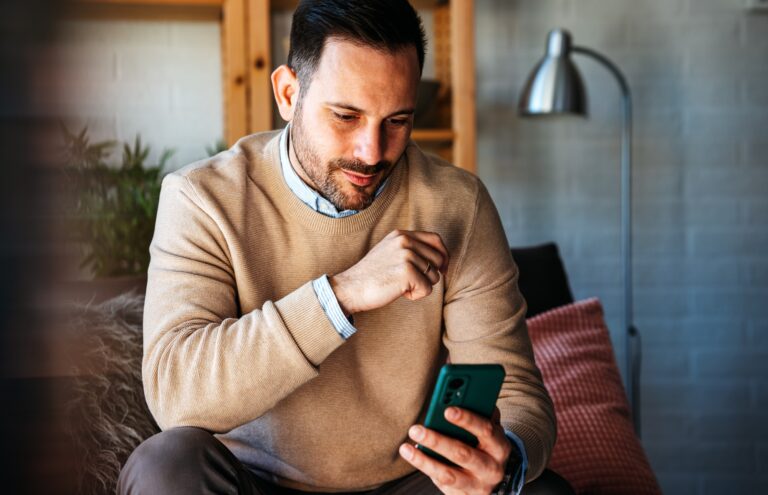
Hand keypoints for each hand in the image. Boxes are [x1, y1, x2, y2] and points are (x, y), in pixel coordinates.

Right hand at [329, 229, 448, 315]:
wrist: (350, 288)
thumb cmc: (371, 276)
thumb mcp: (390, 252)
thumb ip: (410, 249)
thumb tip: (440, 258)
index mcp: (401, 234)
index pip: (436, 239)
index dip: (444, 255)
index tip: (442, 269)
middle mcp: (405, 241)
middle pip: (438, 259)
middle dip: (431, 275)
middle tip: (411, 283)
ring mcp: (406, 255)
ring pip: (434, 276)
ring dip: (420, 286)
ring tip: (400, 286)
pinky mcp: (407, 272)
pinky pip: (427, 289)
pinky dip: (415, 295)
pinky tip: (399, 292)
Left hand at [399, 407, 512, 494]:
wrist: (494, 478)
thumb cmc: (486, 443)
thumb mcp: (489, 428)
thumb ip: (481, 411)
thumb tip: (466, 394)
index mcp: (500, 446)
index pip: (485, 430)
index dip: (467, 420)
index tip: (447, 409)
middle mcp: (492, 468)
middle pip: (463, 454)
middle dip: (437, 441)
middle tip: (415, 429)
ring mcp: (477, 486)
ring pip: (448, 475)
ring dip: (425, 461)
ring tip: (405, 448)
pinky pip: (442, 484)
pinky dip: (426, 469)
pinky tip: (413, 456)